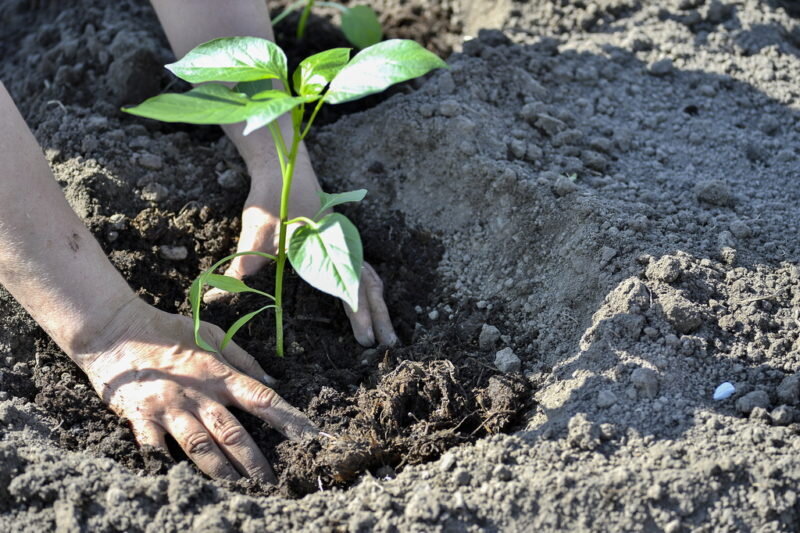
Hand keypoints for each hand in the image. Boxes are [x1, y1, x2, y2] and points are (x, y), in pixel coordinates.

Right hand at [78, 298, 315, 482]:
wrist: (115, 329)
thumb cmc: (168, 331)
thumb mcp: (212, 335)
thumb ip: (243, 360)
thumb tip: (273, 383)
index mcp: (219, 374)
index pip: (262, 399)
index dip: (288, 419)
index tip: (309, 437)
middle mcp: (198, 394)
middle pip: (233, 433)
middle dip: (256, 461)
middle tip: (274, 483)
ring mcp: (169, 408)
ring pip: (201, 448)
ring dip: (223, 472)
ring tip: (241, 492)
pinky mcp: (141, 418)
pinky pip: (155, 450)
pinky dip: (167, 468)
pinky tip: (181, 485)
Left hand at [204, 152, 398, 346]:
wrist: (284, 165)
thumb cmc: (272, 196)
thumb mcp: (257, 229)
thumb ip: (244, 264)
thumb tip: (215, 296)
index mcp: (330, 245)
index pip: (351, 285)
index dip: (360, 313)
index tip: (365, 339)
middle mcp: (343, 245)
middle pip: (369, 284)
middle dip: (379, 314)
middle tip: (386, 343)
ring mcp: (343, 242)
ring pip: (368, 276)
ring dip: (375, 303)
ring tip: (381, 330)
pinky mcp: (338, 242)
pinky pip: (360, 268)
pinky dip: (366, 289)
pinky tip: (363, 303)